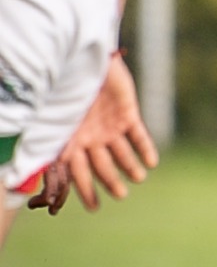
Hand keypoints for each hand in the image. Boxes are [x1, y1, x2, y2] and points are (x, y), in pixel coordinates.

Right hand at [28, 55, 157, 214]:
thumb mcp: (47, 123)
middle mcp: (88, 137)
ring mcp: (108, 126)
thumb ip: (39, 150)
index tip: (92, 208)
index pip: (76, 172)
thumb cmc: (58, 89)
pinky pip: (138, 135)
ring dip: (130, 167)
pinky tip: (151, 162)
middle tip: (120, 196)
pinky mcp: (127, 113)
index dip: (84, 189)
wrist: (78, 59)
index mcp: (68, 141)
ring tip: (137, 178)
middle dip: (109, 181)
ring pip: (121, 153)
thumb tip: (15, 180)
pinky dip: (145, 148)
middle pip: (101, 166)